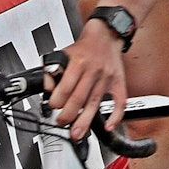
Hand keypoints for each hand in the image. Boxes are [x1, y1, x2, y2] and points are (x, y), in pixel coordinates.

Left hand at [49, 24, 128, 139]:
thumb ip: (52, 71)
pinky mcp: (118, 82)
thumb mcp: (63, 54)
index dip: (56, 101)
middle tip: (61, 122)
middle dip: (68, 115)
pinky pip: (120, 101)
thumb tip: (48, 89)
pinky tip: (108, 126)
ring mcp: (107, 78)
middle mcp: (93, 70)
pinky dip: (115, 115)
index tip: (53, 106)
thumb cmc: (84, 47)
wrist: (106, 34)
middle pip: (79, 98)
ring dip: (85, 121)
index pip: (65, 88)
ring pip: (95, 103)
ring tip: (77, 133)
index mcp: (78, 63)